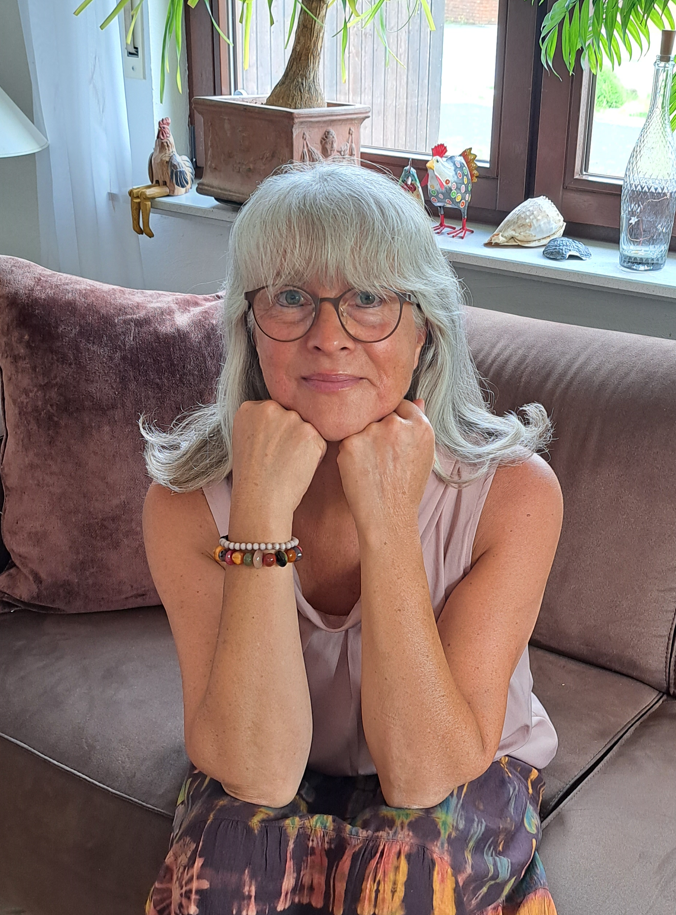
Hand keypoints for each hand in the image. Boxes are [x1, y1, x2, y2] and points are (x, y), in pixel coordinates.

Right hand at [231, 400, 326, 521]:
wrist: (260, 499)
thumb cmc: (251, 478)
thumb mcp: (243, 442)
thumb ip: (260, 424)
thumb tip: (278, 422)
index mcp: (249, 409)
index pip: (272, 412)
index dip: (274, 432)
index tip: (268, 448)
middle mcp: (270, 408)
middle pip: (291, 417)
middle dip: (290, 435)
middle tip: (278, 458)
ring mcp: (291, 419)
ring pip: (306, 428)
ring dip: (303, 445)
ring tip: (287, 465)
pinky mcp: (310, 433)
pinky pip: (320, 442)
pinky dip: (314, 456)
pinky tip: (298, 468)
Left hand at [336, 399, 434, 537]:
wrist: (388, 518)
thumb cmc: (406, 490)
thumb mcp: (424, 456)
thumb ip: (418, 426)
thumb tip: (419, 399)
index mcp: (420, 426)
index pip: (401, 406)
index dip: (393, 423)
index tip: (390, 439)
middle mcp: (397, 425)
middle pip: (379, 414)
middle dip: (377, 430)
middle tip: (379, 457)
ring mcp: (373, 432)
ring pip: (361, 424)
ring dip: (362, 439)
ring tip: (370, 466)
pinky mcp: (351, 442)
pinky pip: (346, 437)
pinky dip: (349, 451)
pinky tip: (359, 469)